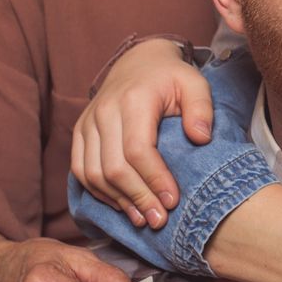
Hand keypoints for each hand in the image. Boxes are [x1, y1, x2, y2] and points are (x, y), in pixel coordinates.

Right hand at [70, 37, 213, 228]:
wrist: (138, 62)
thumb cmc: (171, 77)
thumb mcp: (195, 83)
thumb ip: (201, 109)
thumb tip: (201, 138)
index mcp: (133, 99)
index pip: (138, 149)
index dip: (153, 179)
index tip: (172, 201)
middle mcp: (104, 111)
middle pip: (113, 167)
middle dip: (137, 197)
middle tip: (158, 220)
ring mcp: (87, 122)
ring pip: (92, 173)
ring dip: (117, 201)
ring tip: (142, 219)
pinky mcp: (79, 133)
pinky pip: (81, 170)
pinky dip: (99, 192)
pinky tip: (122, 205)